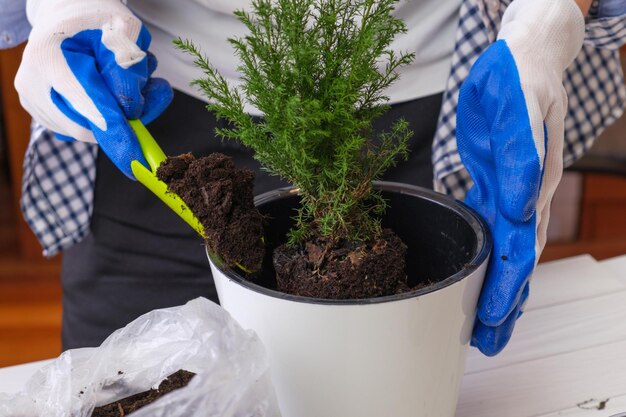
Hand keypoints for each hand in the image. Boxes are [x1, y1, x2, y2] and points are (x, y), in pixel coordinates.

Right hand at [15, 0, 172, 178]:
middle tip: (156, 88)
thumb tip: (131, 114)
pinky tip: (115, 89)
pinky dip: (109, 115)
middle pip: (92, 126)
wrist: (68, 16)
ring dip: (124, 113)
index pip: (91, 107)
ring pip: (92, 130)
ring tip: (135, 78)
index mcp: (51, 58)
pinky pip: (86, 127)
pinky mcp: (45, 114)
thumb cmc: (97, 19)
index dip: (119, 136)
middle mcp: (35, 85)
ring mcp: (36, 103)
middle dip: (132, 116)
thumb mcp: (124, 31)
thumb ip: (128, 71)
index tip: (139, 161)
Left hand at [457, 0, 584, 355]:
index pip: (518, 246)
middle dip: (502, 304)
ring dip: (499, 292)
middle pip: (516, 262)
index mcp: (530, 185)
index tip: (490, 316)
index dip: (504, 284)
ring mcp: (513, 194)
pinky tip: (483, 282)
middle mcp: (526, 197)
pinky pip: (495, 234)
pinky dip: (490, 264)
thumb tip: (519, 201)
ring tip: (487, 330)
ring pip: (508, 255)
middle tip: (486, 344)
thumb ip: (521, 153)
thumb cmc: (518, 78)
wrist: (525, 61)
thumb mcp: (517, 106)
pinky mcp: (496, 186)